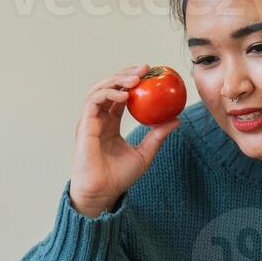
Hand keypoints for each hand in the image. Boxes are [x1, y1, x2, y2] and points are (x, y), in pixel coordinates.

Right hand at [70, 64, 179, 216]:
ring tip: (136, 79)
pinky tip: (125, 96)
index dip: (133, 82)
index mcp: (110, 123)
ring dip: (117, 80)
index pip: (120, 95)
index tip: (151, 74)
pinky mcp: (84, 125)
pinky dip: (109, 94)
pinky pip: (94, 101)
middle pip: (109, 87)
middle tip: (145, 68)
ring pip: (99, 89)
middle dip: (126, 74)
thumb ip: (157, 135)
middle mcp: (98, 119)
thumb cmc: (119, 177)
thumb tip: (176, 119)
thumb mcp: (145, 153)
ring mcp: (90, 121)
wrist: (103, 192)